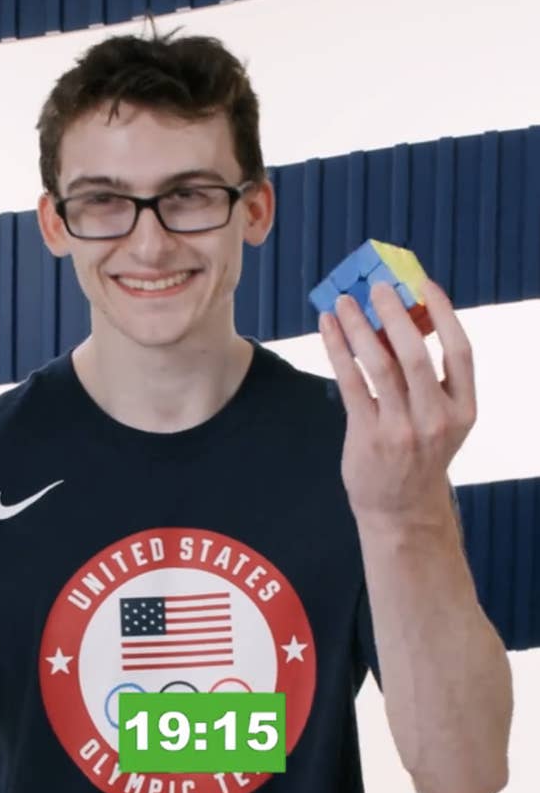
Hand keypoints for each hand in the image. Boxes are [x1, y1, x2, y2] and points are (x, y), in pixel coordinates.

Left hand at [319, 278, 476, 528]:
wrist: (400, 509)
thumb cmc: (419, 456)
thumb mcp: (438, 420)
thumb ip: (427, 379)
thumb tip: (397, 321)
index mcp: (462, 409)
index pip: (460, 351)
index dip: (444, 313)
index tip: (424, 283)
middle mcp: (435, 419)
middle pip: (416, 354)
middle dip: (394, 313)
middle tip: (376, 286)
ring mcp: (401, 430)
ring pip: (379, 365)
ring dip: (358, 327)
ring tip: (343, 302)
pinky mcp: (368, 436)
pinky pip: (350, 382)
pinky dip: (338, 350)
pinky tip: (329, 328)